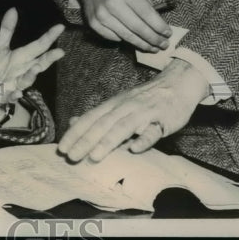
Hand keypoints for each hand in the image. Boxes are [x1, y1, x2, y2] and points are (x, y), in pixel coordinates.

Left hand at [0, 9, 63, 122]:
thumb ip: (7, 30)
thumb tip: (14, 9)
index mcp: (21, 57)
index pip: (38, 46)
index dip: (49, 37)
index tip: (60, 26)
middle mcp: (22, 70)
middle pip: (39, 63)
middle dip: (49, 58)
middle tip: (60, 52)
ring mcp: (16, 84)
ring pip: (27, 80)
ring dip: (31, 75)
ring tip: (36, 67)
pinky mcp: (6, 95)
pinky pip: (12, 96)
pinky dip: (15, 95)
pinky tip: (16, 93)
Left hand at [57, 58, 209, 162]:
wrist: (177, 83)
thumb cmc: (145, 99)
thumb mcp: (119, 104)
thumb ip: (99, 115)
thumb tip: (73, 123)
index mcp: (113, 104)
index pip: (90, 118)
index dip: (75, 133)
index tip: (61, 148)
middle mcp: (124, 107)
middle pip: (102, 124)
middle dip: (85, 141)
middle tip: (71, 157)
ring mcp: (143, 112)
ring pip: (123, 127)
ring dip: (107, 142)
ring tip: (94, 157)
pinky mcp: (163, 120)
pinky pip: (152, 131)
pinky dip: (143, 139)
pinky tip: (134, 149)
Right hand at [75, 0, 171, 50]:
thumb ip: (146, 3)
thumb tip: (158, 25)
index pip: (146, 13)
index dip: (159, 26)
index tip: (168, 34)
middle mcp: (112, 3)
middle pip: (138, 27)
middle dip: (153, 39)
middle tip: (164, 45)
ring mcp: (101, 14)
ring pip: (126, 36)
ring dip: (142, 44)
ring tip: (153, 48)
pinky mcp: (93, 23)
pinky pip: (114, 38)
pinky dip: (125, 41)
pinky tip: (134, 40)